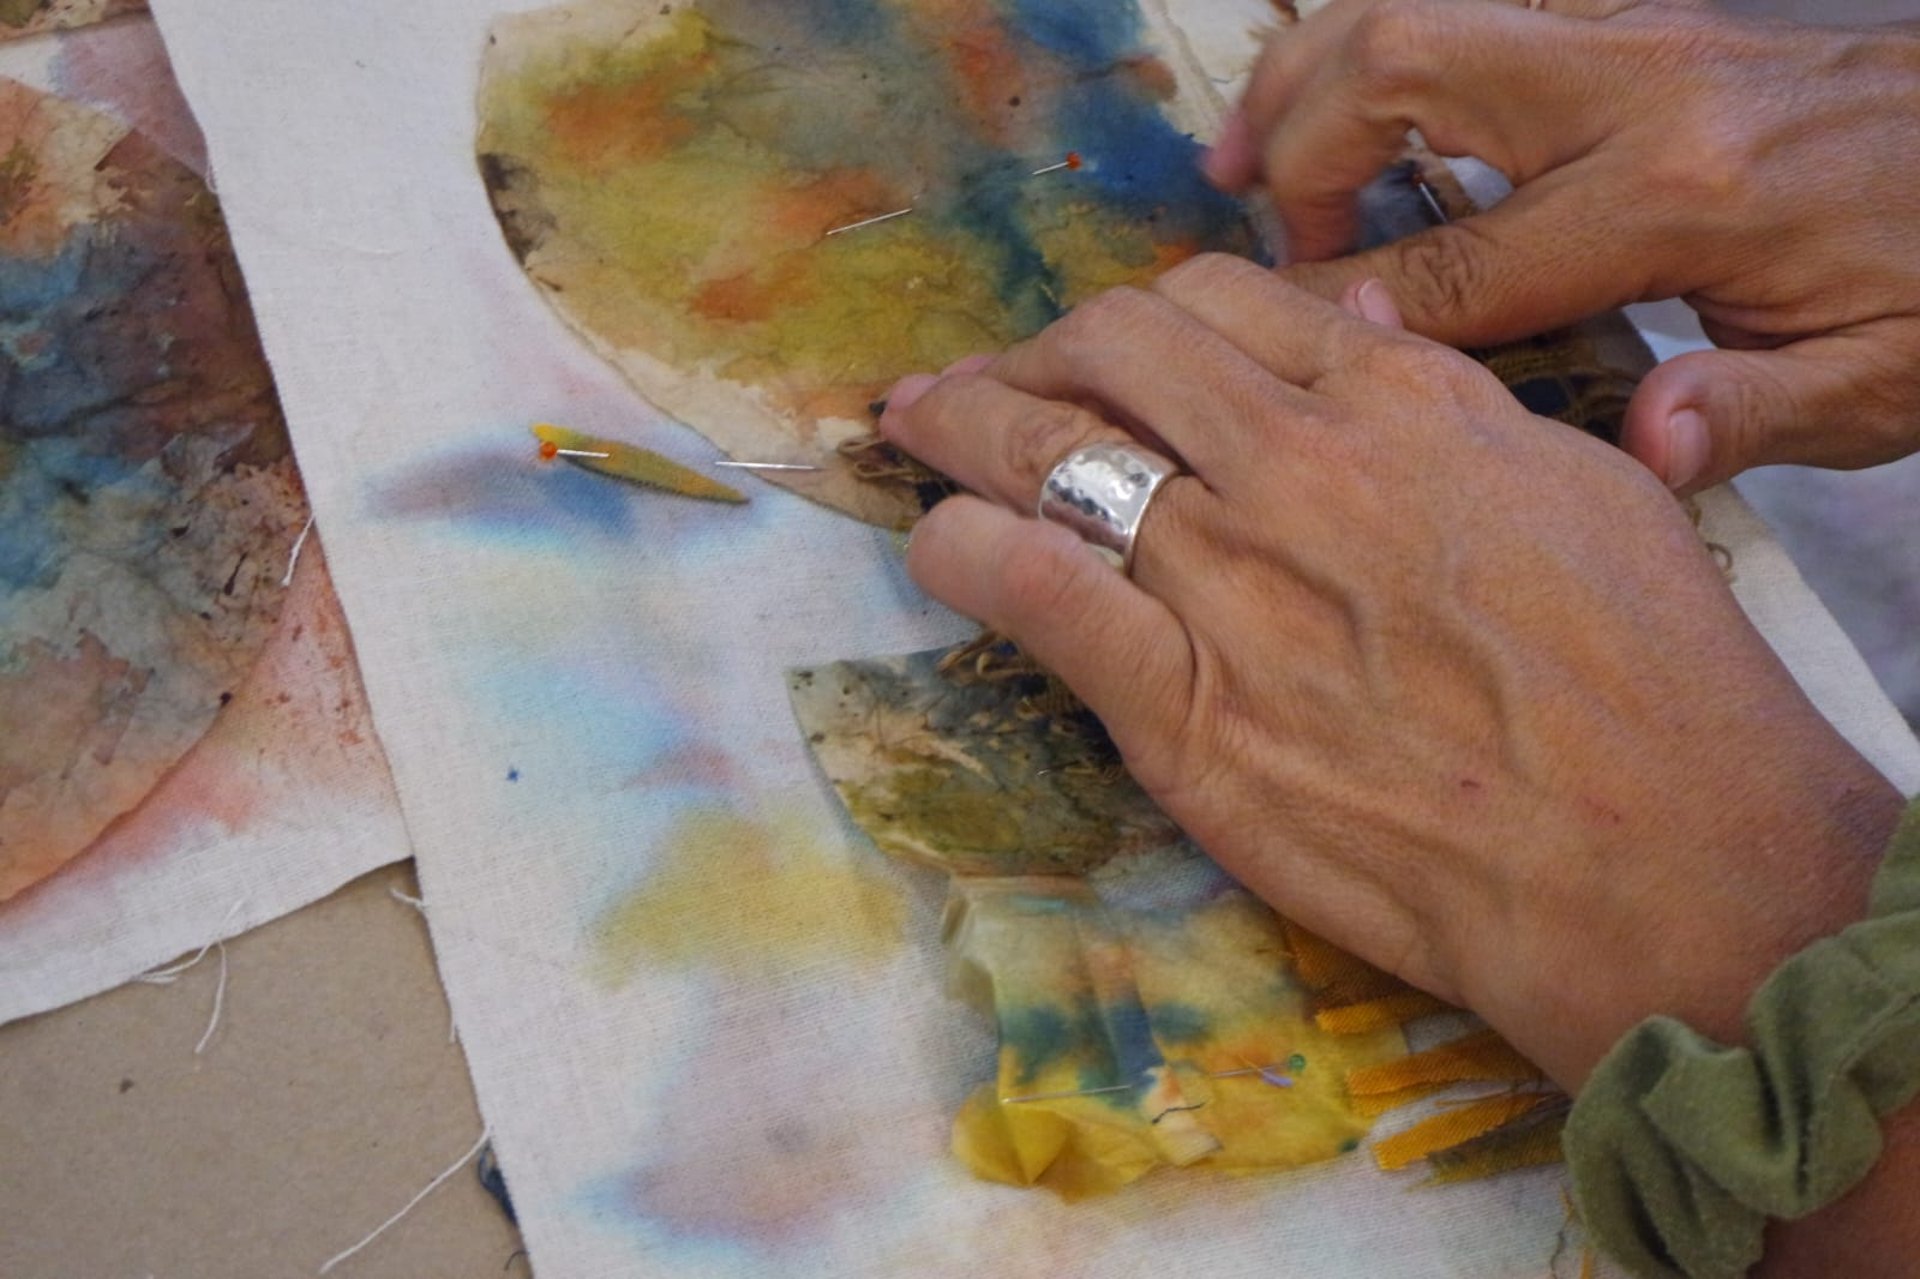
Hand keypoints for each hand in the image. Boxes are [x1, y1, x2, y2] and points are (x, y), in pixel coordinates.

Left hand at [879, 256, 1903, 1091]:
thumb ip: (1447, 401)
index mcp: (1399, 401)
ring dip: (959, 425)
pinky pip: (1030, 588)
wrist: (1654, 860)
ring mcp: (1229, 580)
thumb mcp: (1579, 487)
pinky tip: (942, 545)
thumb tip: (1352, 323)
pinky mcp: (1178, 705)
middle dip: (1029, 349)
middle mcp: (1298, 465)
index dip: (1141, 316)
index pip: (1220, 300)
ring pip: (1043, 449)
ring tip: (919, 426)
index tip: (1107, 350)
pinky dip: (962, 550)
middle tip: (986, 380)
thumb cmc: (1650, 683)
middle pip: (1110, 349)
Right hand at [1205, 0, 1919, 493]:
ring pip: (1425, 3)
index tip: (1277, 342)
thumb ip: (1756, 411)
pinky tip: (1346, 91)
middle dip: (1302, 146)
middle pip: (1407, 66)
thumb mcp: (1882, 377)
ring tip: (1245, 148)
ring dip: (1315, 68)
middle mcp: (1643, 89)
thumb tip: (1648, 444)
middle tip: (1256, 225)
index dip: (1349, 302)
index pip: (1466, 263)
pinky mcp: (1643, 13)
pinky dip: (1384, 37)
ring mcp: (1639, 29)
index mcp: (1686, 196)